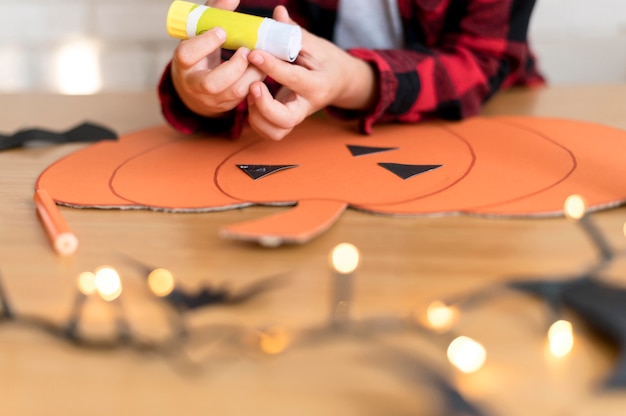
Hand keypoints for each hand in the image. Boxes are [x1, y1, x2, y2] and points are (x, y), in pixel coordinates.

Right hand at [170, 0, 265, 117]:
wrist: (194, 89)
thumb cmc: (200, 53)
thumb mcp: (200, 33)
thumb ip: (214, 15)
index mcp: (183, 63)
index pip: (187, 55)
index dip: (205, 43)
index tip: (222, 30)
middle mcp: (194, 85)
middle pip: (212, 83)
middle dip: (234, 66)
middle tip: (247, 50)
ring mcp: (212, 99)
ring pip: (234, 93)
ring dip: (252, 73)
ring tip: (260, 56)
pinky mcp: (227, 106)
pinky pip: (245, 97)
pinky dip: (257, 80)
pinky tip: (263, 67)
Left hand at [245, 6, 376, 140]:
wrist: (341, 82)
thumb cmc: (326, 60)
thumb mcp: (315, 44)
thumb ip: (293, 32)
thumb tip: (278, 13)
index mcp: (317, 84)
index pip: (293, 78)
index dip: (271, 66)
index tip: (254, 53)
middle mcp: (307, 105)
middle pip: (285, 120)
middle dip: (264, 106)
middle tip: (253, 86)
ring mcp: (297, 117)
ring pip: (275, 131)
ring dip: (257, 116)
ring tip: (251, 93)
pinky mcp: (287, 121)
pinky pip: (270, 132)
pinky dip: (256, 122)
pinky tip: (252, 101)